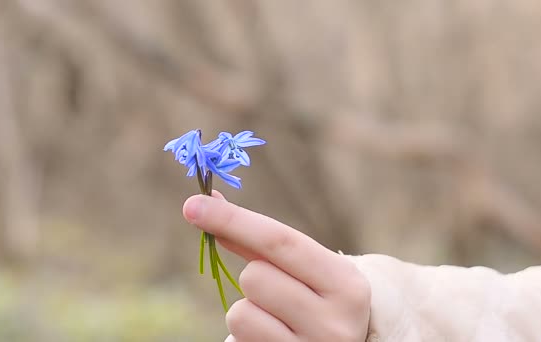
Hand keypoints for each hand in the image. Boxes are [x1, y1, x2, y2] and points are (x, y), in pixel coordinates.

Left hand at [183, 192, 370, 341]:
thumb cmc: (316, 300)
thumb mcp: (303, 270)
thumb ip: (257, 240)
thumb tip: (208, 204)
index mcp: (346, 283)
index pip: (280, 241)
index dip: (234, 220)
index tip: (194, 205)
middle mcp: (335, 321)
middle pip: (255, 276)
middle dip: (253, 275)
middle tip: (276, 289)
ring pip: (241, 312)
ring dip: (247, 308)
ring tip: (275, 317)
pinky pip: (238, 337)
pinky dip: (245, 332)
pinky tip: (271, 336)